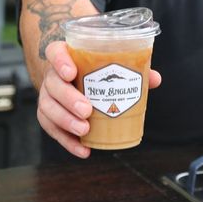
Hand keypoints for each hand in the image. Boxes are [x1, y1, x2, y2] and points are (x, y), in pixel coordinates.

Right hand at [38, 41, 161, 157]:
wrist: (71, 77)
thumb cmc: (93, 69)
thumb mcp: (109, 64)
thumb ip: (131, 68)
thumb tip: (154, 79)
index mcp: (65, 56)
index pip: (54, 51)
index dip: (59, 61)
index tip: (71, 73)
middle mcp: (52, 75)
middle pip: (52, 84)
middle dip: (68, 99)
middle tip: (86, 110)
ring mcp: (48, 95)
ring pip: (48, 107)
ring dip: (65, 121)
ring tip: (84, 130)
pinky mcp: (48, 115)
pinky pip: (51, 128)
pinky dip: (67, 141)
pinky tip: (83, 150)